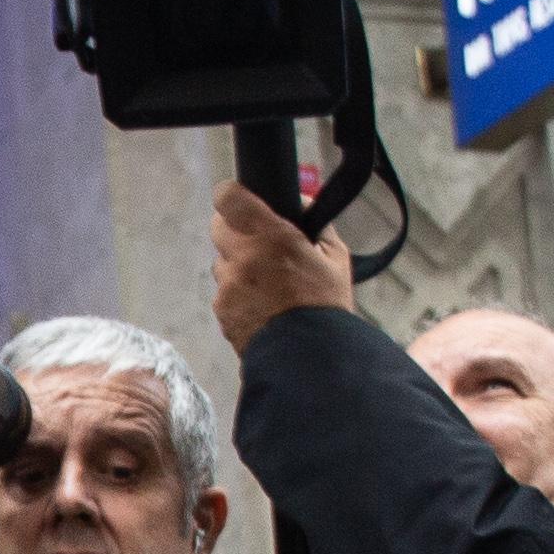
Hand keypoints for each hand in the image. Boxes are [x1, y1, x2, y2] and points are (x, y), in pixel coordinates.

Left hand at [208, 179, 354, 355]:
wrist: (309, 357)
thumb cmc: (325, 307)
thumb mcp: (335, 259)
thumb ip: (316, 225)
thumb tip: (302, 203)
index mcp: (271, 236)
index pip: (229, 198)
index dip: (231, 196)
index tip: (240, 201)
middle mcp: (243, 257)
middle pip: (219, 227)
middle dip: (235, 231)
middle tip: (257, 243)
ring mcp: (228, 285)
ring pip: (221, 262)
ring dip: (236, 265)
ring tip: (265, 284)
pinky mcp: (221, 309)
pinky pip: (223, 291)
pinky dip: (236, 294)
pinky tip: (260, 306)